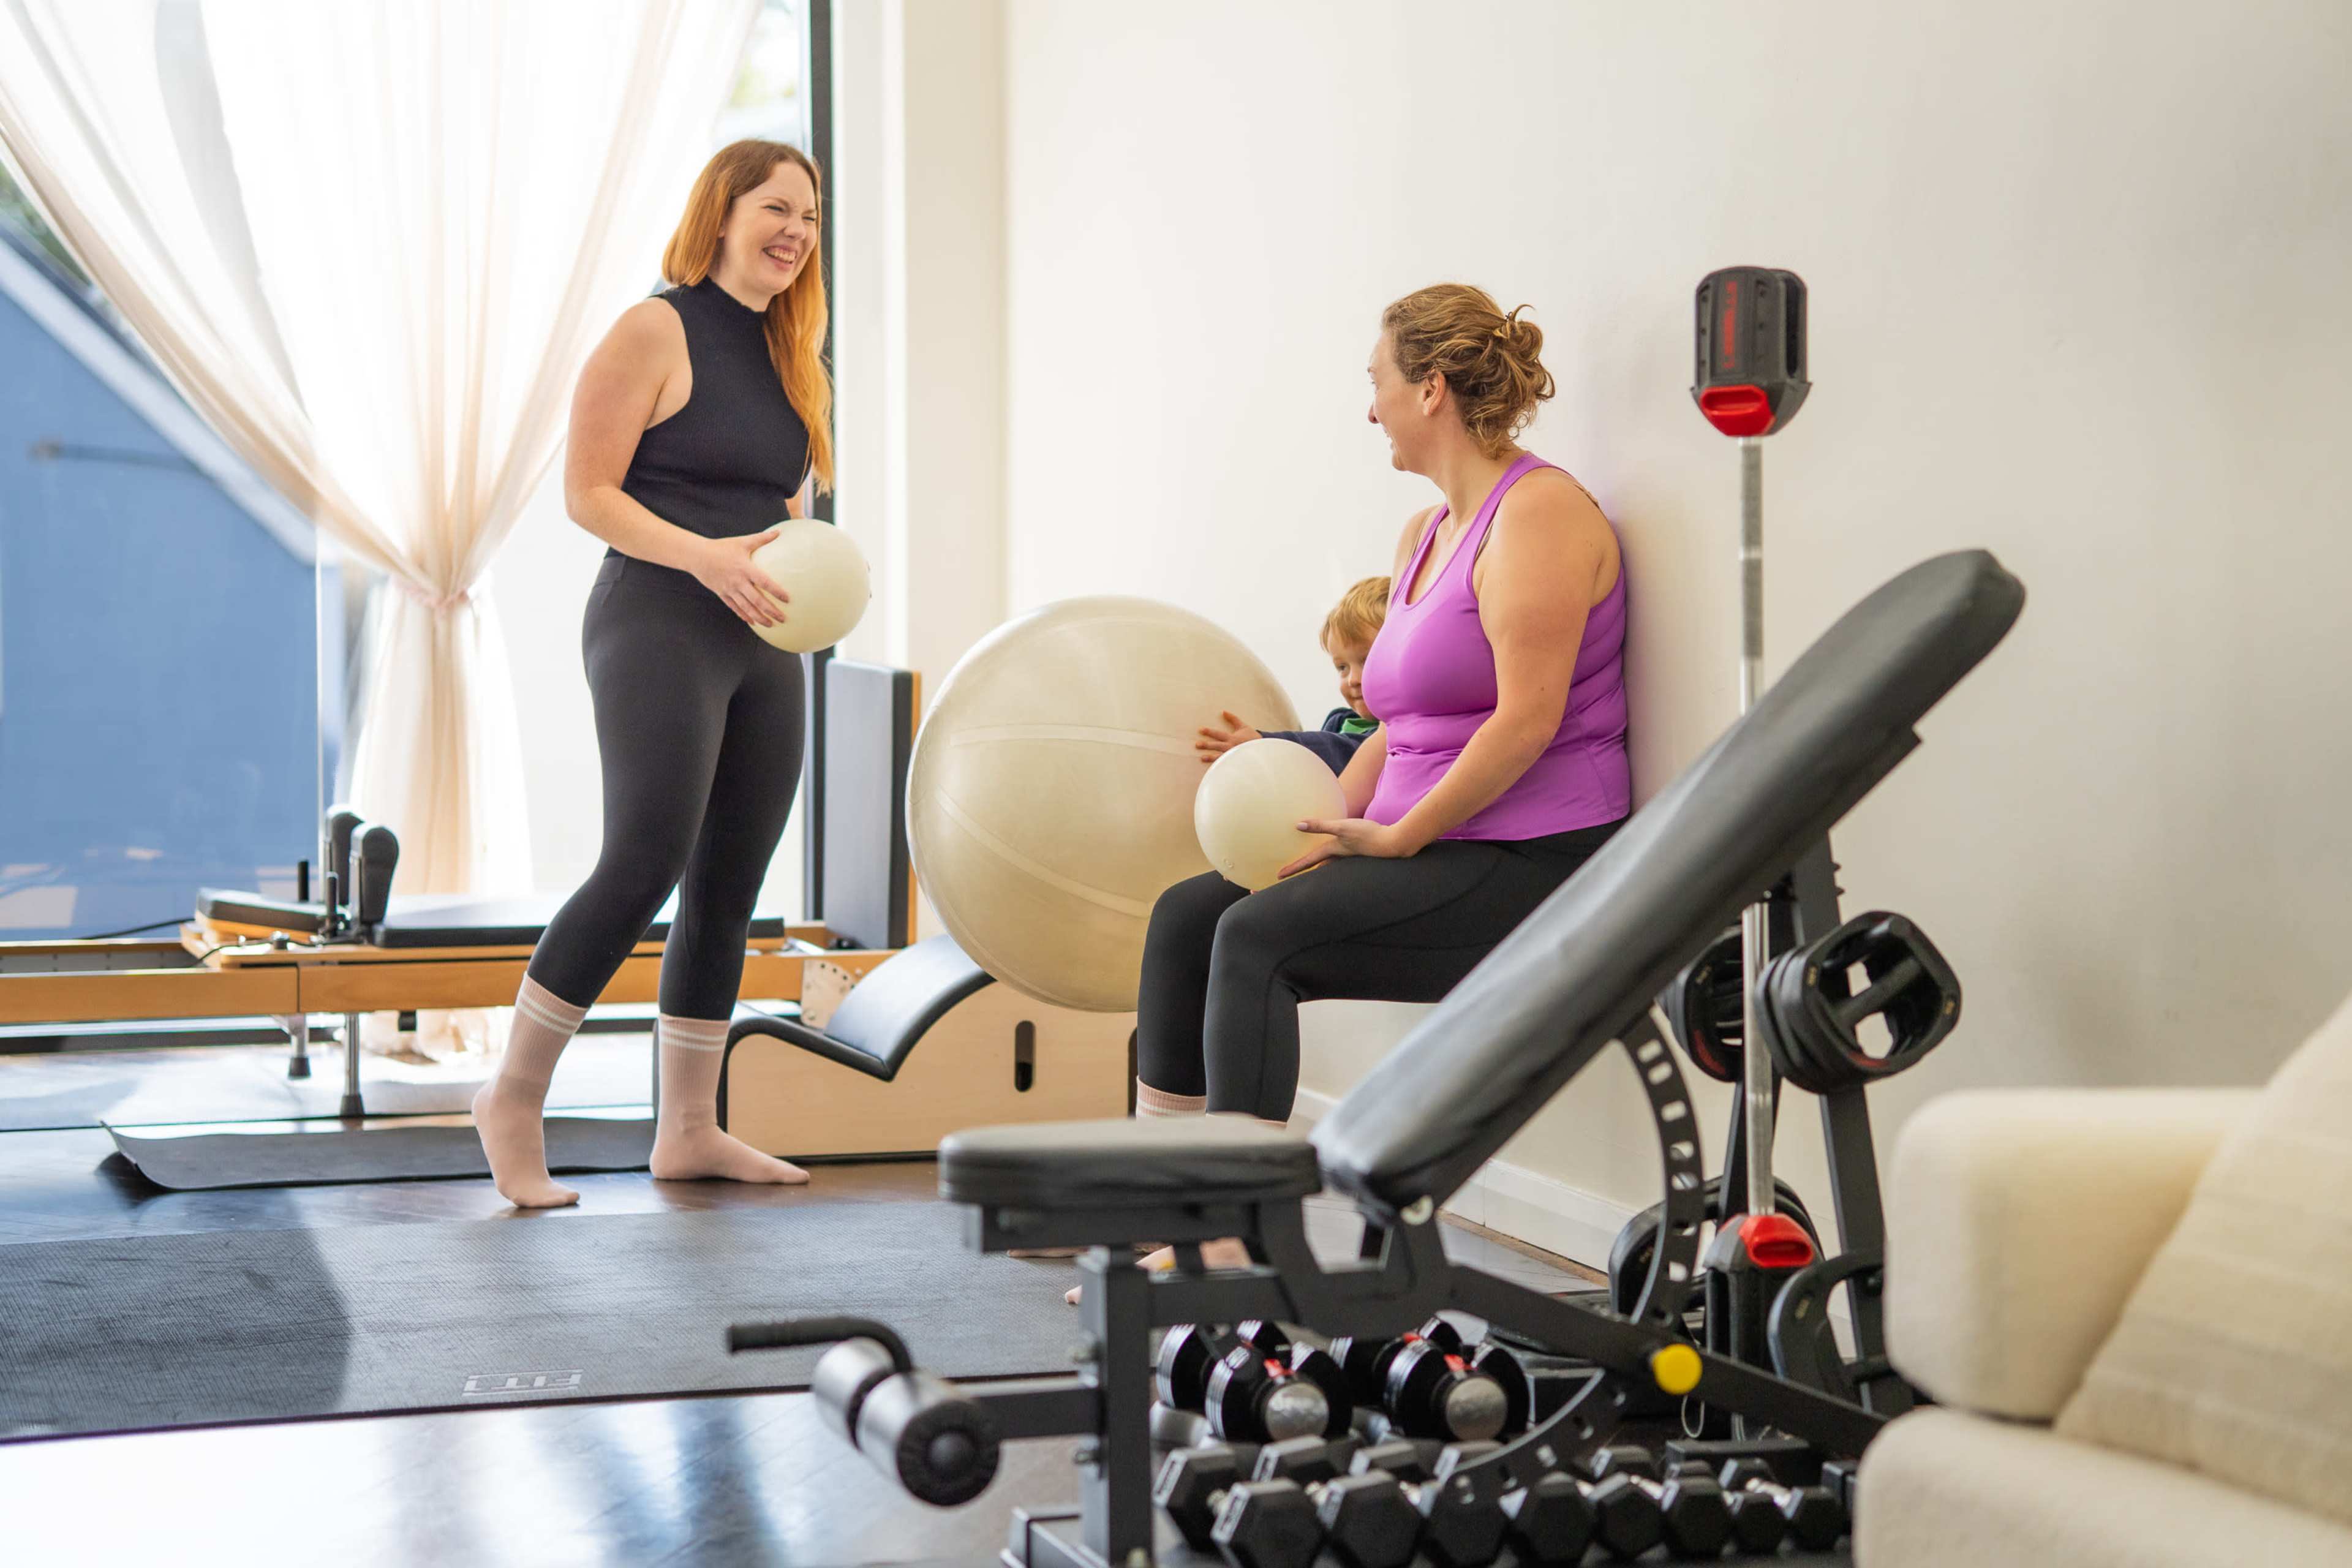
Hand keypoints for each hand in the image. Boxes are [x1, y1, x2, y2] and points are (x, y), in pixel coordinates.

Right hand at [690, 529, 790, 626]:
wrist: (697, 556)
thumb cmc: (721, 547)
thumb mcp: (741, 542)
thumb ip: (761, 539)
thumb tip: (778, 532)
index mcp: (745, 568)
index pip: (764, 582)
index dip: (776, 591)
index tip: (787, 599)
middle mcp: (738, 581)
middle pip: (757, 600)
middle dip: (771, 611)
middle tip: (783, 619)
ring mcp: (729, 590)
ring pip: (746, 608)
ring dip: (760, 618)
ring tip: (771, 624)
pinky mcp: (722, 594)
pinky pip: (735, 608)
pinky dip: (745, 616)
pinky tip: (753, 622)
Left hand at [1195, 711, 1263, 762]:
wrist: (1263, 751)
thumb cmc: (1253, 738)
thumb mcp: (1244, 726)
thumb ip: (1233, 719)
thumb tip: (1223, 711)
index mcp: (1232, 738)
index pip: (1218, 734)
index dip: (1209, 731)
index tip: (1200, 730)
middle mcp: (1231, 747)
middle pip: (1216, 745)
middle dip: (1206, 745)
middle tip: (1197, 744)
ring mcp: (1232, 756)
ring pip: (1219, 757)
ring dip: (1210, 757)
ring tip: (1202, 758)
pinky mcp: (1234, 764)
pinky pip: (1225, 765)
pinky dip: (1219, 767)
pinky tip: (1213, 769)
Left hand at [1277, 817, 1422, 878]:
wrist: (1394, 842)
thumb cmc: (1369, 834)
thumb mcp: (1342, 827)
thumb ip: (1321, 826)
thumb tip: (1298, 825)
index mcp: (1333, 851)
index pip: (1308, 862)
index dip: (1293, 868)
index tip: (1278, 876)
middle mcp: (1338, 857)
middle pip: (1315, 867)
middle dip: (1302, 872)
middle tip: (1289, 877)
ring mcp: (1348, 857)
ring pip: (1327, 865)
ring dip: (1316, 868)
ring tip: (1307, 869)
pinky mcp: (1357, 853)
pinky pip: (1338, 859)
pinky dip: (1330, 859)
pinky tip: (1333, 854)